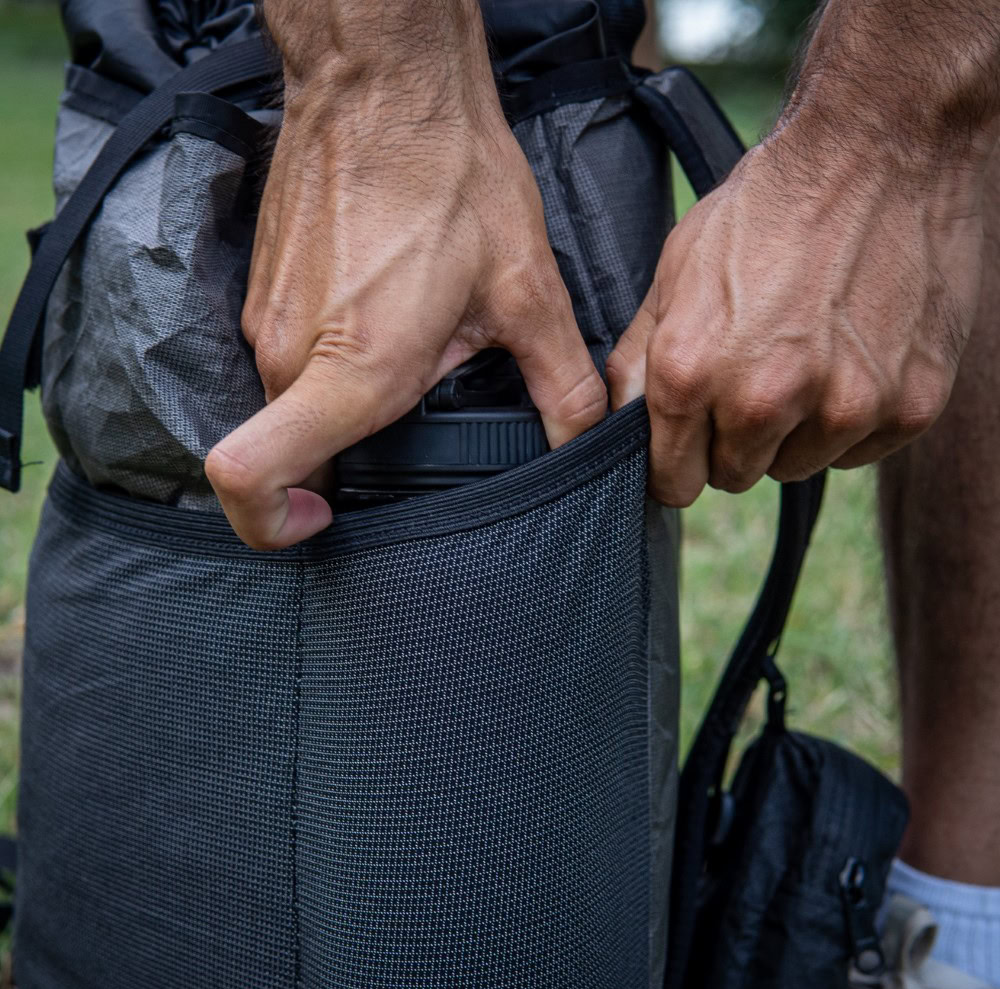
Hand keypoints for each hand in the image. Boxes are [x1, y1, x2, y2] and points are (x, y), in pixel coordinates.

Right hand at [205, 2, 605, 548]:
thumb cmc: (451, 179)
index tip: (325, 519)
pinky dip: (328, 362)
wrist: (385, 83)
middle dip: (342, 460)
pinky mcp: (264, 288)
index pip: (249, 479)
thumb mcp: (526, 293)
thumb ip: (561, 386)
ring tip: (405, 353)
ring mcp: (264, 317)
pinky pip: (287, 355)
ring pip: (289, 403)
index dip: (273, 525)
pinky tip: (382, 318)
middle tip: (412, 420)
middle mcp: (287, 352)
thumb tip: (588, 444)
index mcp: (351, 371)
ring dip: (341, 402)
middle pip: (288, 452)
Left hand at [606, 123, 985, 505]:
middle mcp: (765, 399)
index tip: (687, 449)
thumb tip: (616, 426)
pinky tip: (851, 357)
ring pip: (796, 467)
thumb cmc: (765, 211)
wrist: (878, 150)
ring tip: (805, 358)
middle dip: (733, 441)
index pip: (672, 481)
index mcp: (692, 371)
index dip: (675, 466)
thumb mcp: (675, 275)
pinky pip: (857, 452)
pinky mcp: (908, 407)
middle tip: (753, 378)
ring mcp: (844, 407)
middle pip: (734, 477)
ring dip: (793, 432)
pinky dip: (849, 420)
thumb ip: (638, 361)